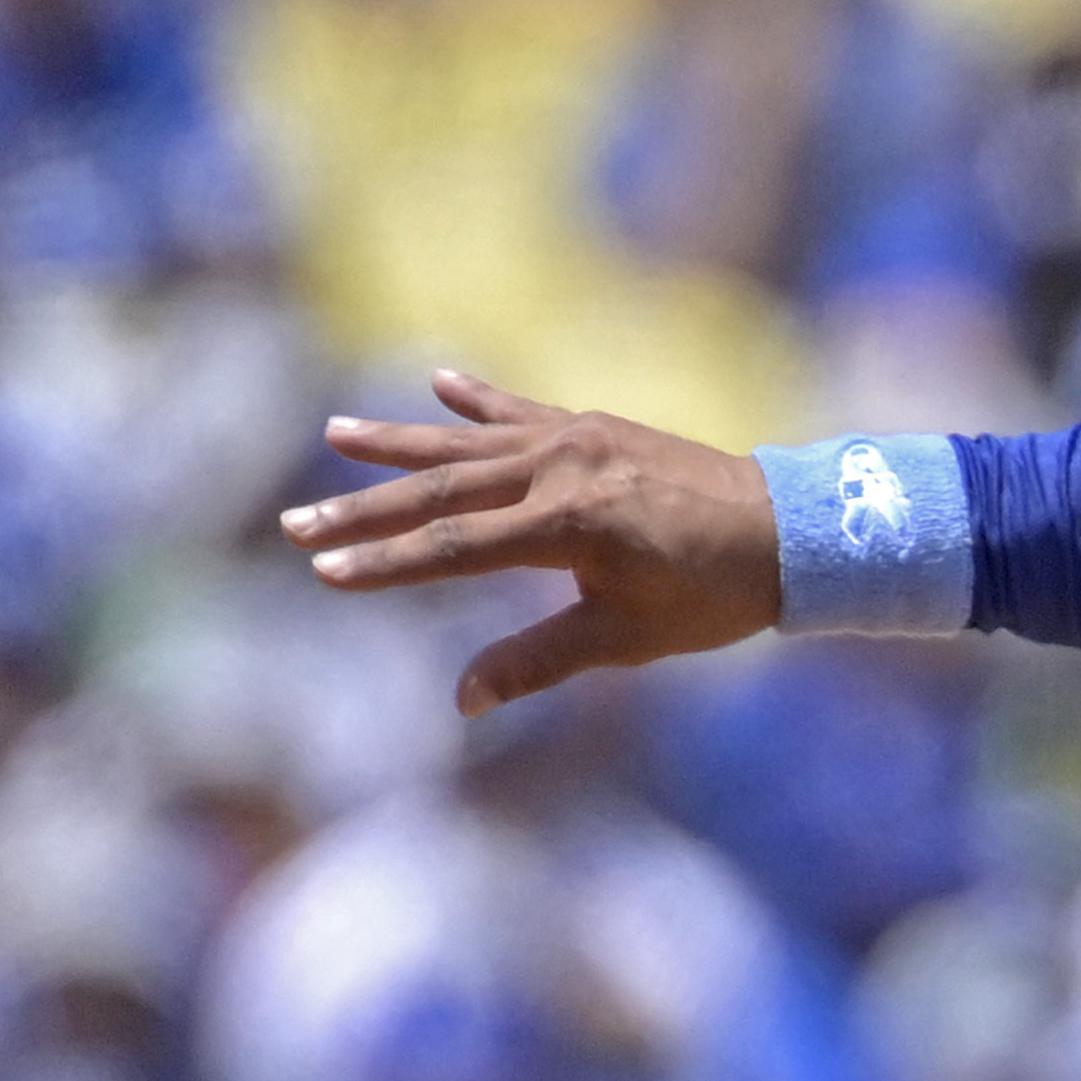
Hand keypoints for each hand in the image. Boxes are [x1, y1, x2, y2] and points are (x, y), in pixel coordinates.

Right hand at [280, 370, 782, 716]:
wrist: (787, 532)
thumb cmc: (710, 597)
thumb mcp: (626, 640)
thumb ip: (539, 660)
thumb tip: (465, 699)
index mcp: (565, 525)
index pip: (452, 548)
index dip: (384, 565)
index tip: (324, 574)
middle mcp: (559, 468)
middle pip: (440, 491)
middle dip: (363, 510)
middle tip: (293, 524)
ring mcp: (572, 438)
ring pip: (466, 442)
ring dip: (398, 443)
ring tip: (333, 433)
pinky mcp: (591, 425)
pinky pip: (520, 409)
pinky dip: (477, 398)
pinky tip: (436, 380)